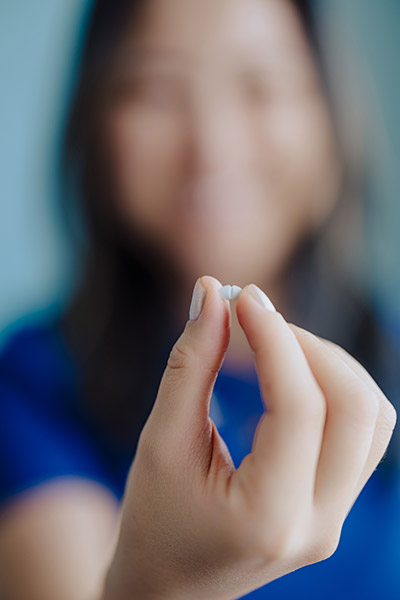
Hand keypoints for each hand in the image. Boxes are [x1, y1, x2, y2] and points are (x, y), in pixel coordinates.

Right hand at [104, 276, 395, 599]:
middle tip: (254, 320)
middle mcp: (318, 522)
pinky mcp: (335, 505)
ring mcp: (335, 517)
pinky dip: (337, 387)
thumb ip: (190, 364)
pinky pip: (365, 431)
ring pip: (372, 415)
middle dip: (307, 345)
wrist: (170, 587)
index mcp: (269, 516)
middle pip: (355, 407)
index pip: (299, 407)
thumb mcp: (161, 441)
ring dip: (328, 363)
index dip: (274, 338)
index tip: (240, 297)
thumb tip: (211, 293)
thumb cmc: (154, 519)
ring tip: (274, 345)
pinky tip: (293, 376)